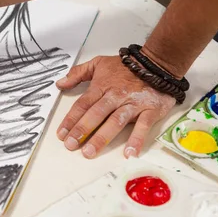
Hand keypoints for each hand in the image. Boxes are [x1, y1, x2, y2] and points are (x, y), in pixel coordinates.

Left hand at [56, 55, 174, 158]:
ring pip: (115, 121)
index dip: (71, 119)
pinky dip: (137, 139)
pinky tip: (130, 153)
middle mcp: (116, 96)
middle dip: (82, 130)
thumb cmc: (127, 66)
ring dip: (102, 137)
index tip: (61, 134)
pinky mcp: (150, 110)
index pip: (83, 104)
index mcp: (102, 86)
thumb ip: (78, 73)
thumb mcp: (99, 63)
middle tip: (71, 145)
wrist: (157, 63)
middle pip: (96, 114)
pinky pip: (143, 126)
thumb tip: (60, 83)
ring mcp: (133, 104)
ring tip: (90, 151)